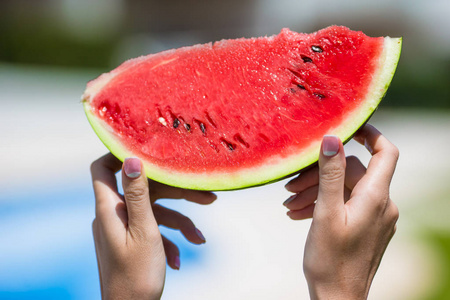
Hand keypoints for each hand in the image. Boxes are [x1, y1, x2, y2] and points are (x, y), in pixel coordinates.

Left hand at [91, 154, 215, 298]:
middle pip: (144, 190)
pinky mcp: (130, 241)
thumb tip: (132, 159)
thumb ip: (138, 194)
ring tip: (199, 239)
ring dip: (179, 223)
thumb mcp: (144, 230)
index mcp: (110, 208)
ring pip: (154, 212)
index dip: (119, 153)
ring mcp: (122, 228)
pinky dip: (168, 239)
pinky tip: (180, 258)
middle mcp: (113, 214)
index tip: (149, 149)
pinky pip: (152, 230)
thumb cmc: (136, 275)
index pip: (102, 168)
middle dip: (177, 194)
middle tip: (208, 198)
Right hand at [284, 125, 398, 298]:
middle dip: (320, 174)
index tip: (348, 126)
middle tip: (290, 187)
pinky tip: (299, 214)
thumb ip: (330, 174)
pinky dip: (324, 204)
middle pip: (352, 173)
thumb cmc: (331, 260)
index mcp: (375, 197)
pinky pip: (345, 205)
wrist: (338, 298)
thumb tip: (333, 139)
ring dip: (316, 192)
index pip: (385, 153)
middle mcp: (381, 205)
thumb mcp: (326, 213)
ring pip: (344, 190)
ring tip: (289, 204)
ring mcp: (374, 218)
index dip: (370, 134)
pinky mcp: (366, 228)